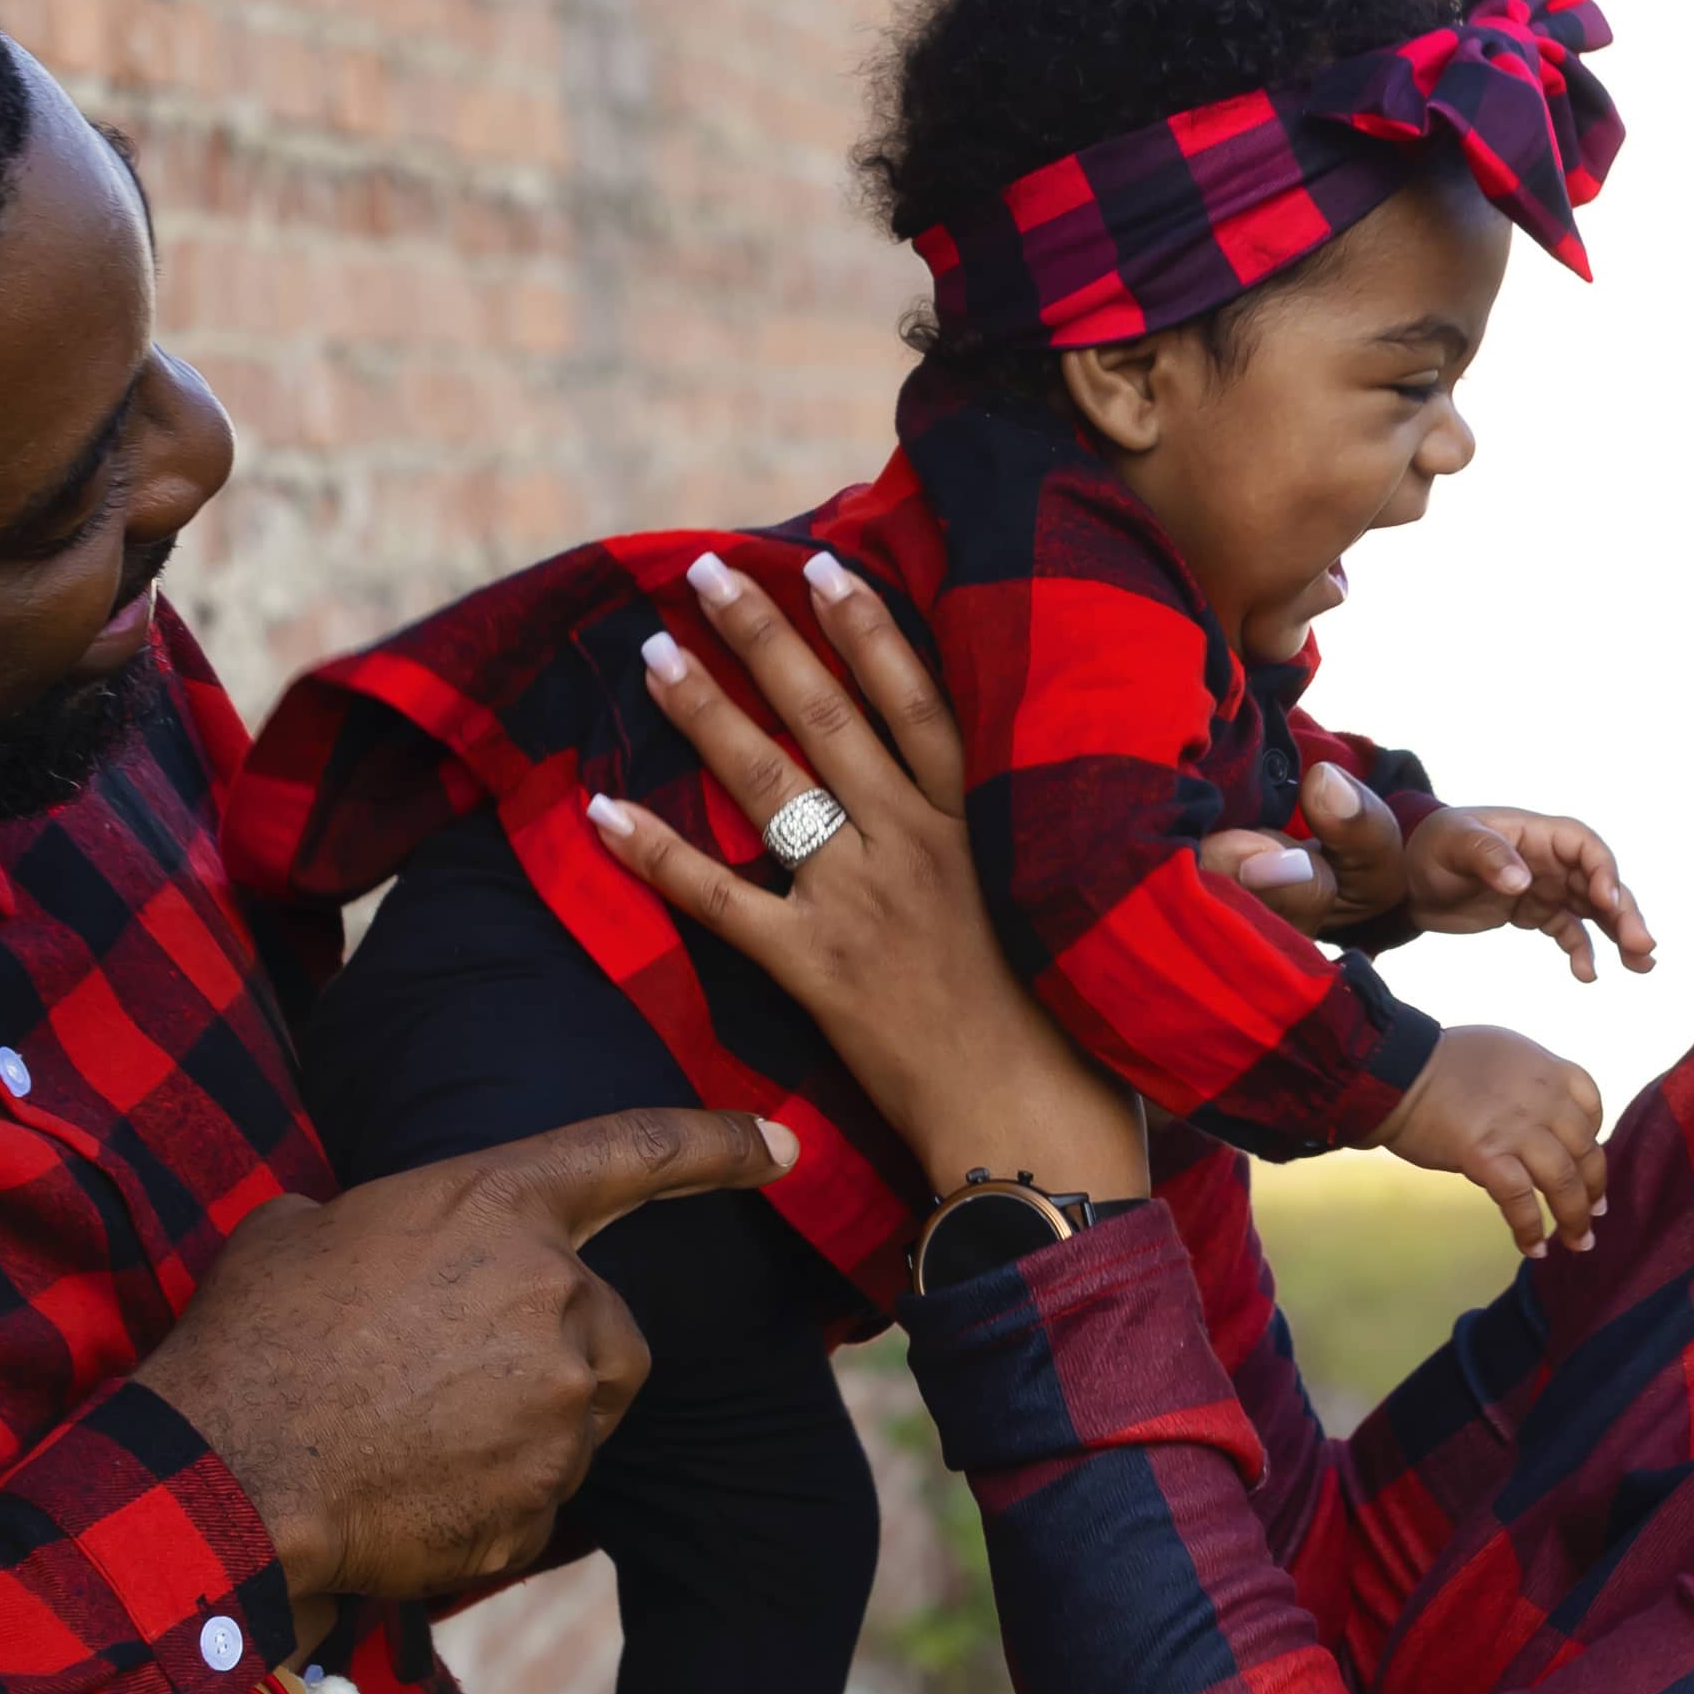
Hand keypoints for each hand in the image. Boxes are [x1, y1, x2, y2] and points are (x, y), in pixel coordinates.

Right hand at [146, 1110, 788, 1601]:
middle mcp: (554, 1298)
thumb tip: (371, 1251)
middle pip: (609, 1325)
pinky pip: (539, 1495)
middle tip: (449, 1371)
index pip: (635, 1151)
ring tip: (411, 1431)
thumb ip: (380, 1226)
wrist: (228, 1474)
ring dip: (522, 1423)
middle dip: (555, 1349)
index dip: (718, 1144)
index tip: (785, 1146)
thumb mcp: (303, 1231)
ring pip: (580, 1414)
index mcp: (497, 1204)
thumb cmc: (251, 1340)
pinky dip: (489, 1497)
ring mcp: (561, 1407)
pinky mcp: (544, 1500)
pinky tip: (408, 1489)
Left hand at [578, 549, 1148, 1207]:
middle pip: (828, 715)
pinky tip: (603, 809)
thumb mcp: (1090, 905)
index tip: (822, 563)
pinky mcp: (817, 969)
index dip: (866, 627)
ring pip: (770, 782)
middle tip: (708, 571)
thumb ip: (1052, 839)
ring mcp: (862, 901)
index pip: (918, 698)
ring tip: (654, 651)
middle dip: (764, 635)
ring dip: (707, 709)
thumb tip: (1051, 792)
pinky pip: (720, 898)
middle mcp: (919, 843)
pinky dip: (657, 853)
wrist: (1040, 1130)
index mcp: (986, 822)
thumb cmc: (1083, 1034)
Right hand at [1378, 1023, 1608, 1254]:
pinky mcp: (1486, 1156)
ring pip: (1563, 1180)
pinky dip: (1531, 1229)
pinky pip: (1521, 1201)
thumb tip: (1535, 1119)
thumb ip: (1527, 1084)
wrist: (1395, 1070)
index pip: (1591, 1106)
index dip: (1595, 1139)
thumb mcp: (1500, 1055)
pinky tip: (1534, 1248)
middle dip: (1594, 1187)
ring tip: (1577, 1242)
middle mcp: (1541, 1097)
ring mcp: (1516, 1128)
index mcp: (1546, 1069)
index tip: (1587, 1164)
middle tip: (1594, 1213)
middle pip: (1585, 1149)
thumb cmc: (1436, 1063)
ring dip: (1574, 1217)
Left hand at [1386, 792, 1657, 983]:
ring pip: (1593, 910)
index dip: (1603, 870)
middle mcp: (1549, 858)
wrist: (1404, 879)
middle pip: (1599, 882)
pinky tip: (1587, 975)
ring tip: (1642, 964)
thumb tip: (1522, 881)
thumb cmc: (1428, 848)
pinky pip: (1568, 931)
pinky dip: (1582, 951)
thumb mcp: (1452, 845)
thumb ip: (1487, 856)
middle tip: (1643, 945)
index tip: (1606, 901)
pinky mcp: (1534, 912)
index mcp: (1535, 832)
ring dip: (1619, 934)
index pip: (1584, 846)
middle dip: (1624, 912)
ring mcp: (1545, 886)